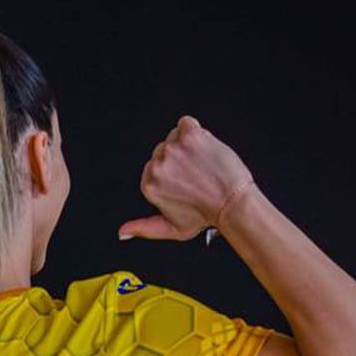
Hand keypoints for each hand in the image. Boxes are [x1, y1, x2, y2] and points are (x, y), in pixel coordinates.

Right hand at [118, 115, 253, 241]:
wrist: (232, 202)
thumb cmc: (205, 216)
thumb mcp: (171, 229)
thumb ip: (144, 228)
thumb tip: (123, 232)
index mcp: (149, 185)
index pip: (153, 168)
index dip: (171, 174)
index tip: (184, 184)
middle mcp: (157, 166)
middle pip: (162, 152)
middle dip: (178, 160)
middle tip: (196, 175)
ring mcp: (173, 149)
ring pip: (174, 138)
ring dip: (187, 146)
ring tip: (201, 164)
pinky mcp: (189, 134)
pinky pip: (186, 123)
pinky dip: (195, 131)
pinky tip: (204, 149)